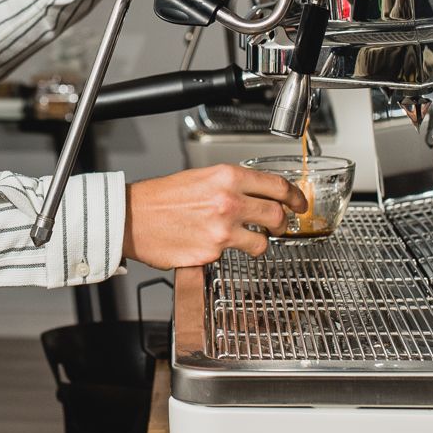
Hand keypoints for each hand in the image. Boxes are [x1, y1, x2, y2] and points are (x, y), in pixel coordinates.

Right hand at [124, 164, 306, 269]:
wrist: (132, 218)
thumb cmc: (161, 198)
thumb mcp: (202, 177)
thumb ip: (233, 185)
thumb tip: (258, 195)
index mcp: (228, 177)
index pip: (277, 186)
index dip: (295, 197)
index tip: (300, 204)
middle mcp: (229, 202)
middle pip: (277, 215)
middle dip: (282, 224)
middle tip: (279, 227)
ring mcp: (222, 230)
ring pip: (261, 242)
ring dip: (259, 243)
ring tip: (246, 241)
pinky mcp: (212, 253)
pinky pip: (231, 256)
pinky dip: (226, 253)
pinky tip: (210, 244)